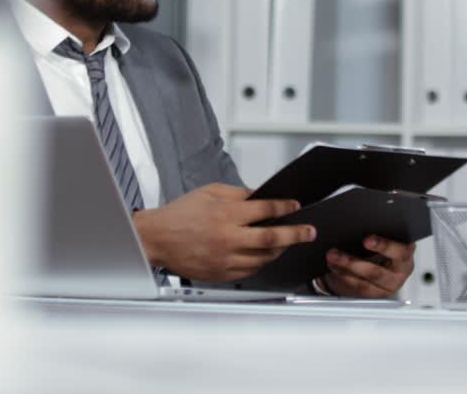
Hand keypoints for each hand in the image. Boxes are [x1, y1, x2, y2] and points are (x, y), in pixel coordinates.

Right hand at [131, 183, 315, 281]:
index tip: (296, 206)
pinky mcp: (221, 274)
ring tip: (287, 242)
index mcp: (226, 214)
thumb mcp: (209, 192)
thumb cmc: (179, 214)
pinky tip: (264, 255)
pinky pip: (250, 271)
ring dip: (280, 250)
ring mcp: (225, 258)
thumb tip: (261, 197)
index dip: (285, 208)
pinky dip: (261, 263)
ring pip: (264, 258)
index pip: (266, 210)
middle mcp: (228, 237)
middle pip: (272, 239)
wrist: (156, 239)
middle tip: (310, 232)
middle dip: (296, 234)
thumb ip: (238, 194)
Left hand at [322, 236, 415, 297]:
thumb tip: (357, 222)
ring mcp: (384, 289)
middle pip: (376, 272)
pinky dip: (341, 278)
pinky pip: (354, 289)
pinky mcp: (371, 297)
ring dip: (342, 271)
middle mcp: (398, 275)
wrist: (379, 264)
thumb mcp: (385, 236)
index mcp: (405, 257)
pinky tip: (332, 267)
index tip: (366, 240)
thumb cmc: (383, 246)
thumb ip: (378, 231)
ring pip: (362, 284)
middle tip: (335, 253)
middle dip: (353, 263)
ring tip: (330, 258)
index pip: (401, 252)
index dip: (384, 246)